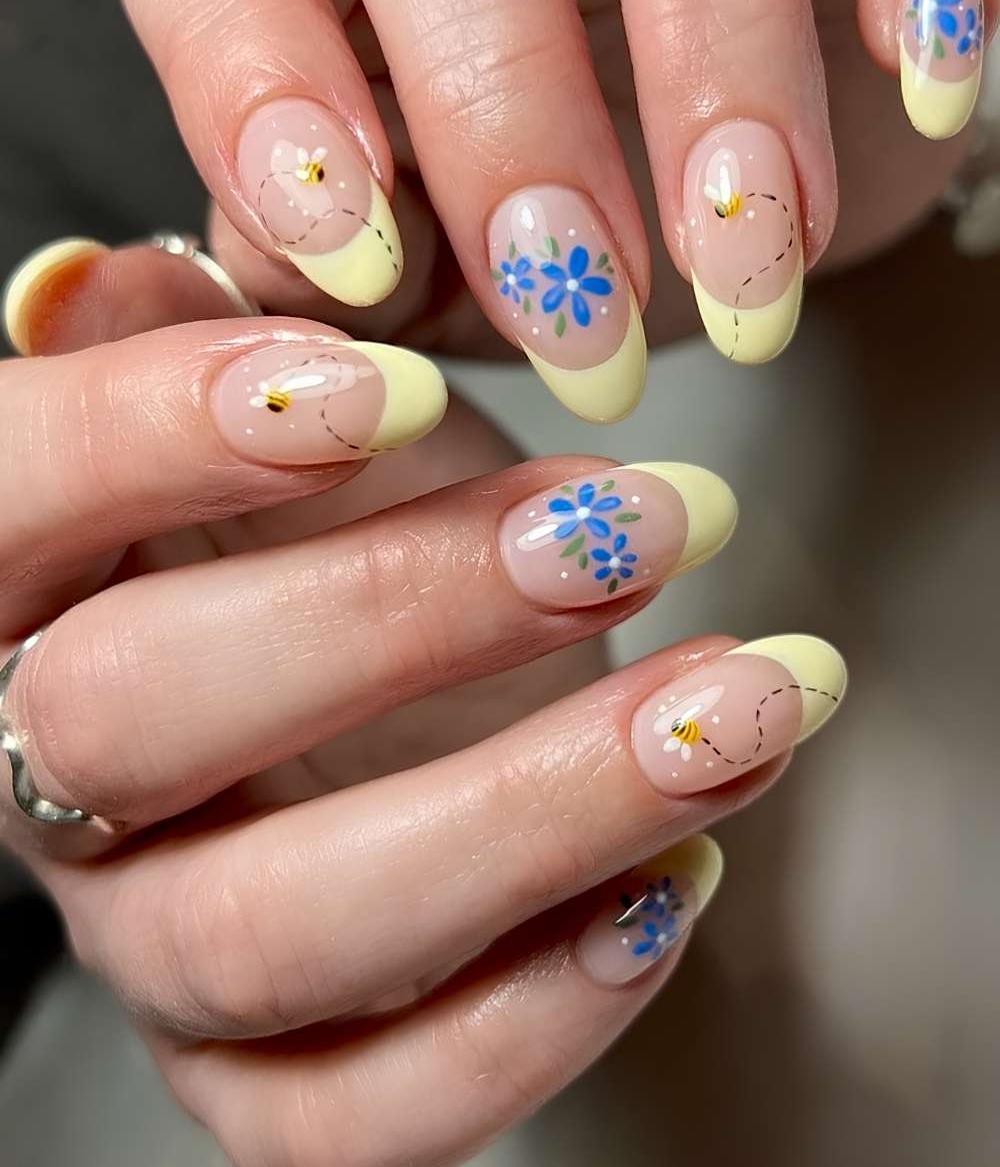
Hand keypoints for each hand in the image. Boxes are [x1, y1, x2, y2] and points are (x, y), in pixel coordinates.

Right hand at [0, 250, 846, 1165]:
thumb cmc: (333, 518)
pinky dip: (531, 1016)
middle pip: (133, 719)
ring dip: (536, 815)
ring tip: (743, 705)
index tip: (389, 386)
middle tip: (635, 527)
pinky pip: (357, 1116)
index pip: (5, 501)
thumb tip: (77, 286)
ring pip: (275, 929)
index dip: (158, 434)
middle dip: (403, 613)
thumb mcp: (280, 397)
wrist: (412, 686)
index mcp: (33, 585)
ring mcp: (156, 944)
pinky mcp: (269, 1074)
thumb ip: (189, 338)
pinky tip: (675, 878)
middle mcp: (54, 778)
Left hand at [89, 0, 998, 424]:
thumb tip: (182, 303)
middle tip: (588, 314)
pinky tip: (932, 61)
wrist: (751, 197)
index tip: (359, 252)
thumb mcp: (421, 284)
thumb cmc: (560, 243)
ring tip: (755, 249)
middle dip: (507, 91)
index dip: (251, 71)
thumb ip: (308, 280)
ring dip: (715, 32)